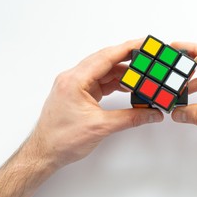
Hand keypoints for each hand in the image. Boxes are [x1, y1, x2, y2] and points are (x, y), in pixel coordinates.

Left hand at [30, 39, 162, 168]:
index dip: (127, 49)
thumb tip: (151, 114)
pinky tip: (128, 87)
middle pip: (105, 61)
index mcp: (75, 81)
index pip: (106, 57)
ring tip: (142, 76)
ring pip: (104, 72)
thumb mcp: (101, 127)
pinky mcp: (79, 93)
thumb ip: (130, 118)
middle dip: (128, 59)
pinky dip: (115, 83)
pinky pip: (100, 82)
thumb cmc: (61, 140)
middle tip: (147, 57)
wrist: (45, 153)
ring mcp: (76, 85)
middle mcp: (73, 78)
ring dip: (123, 74)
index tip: (143, 43)